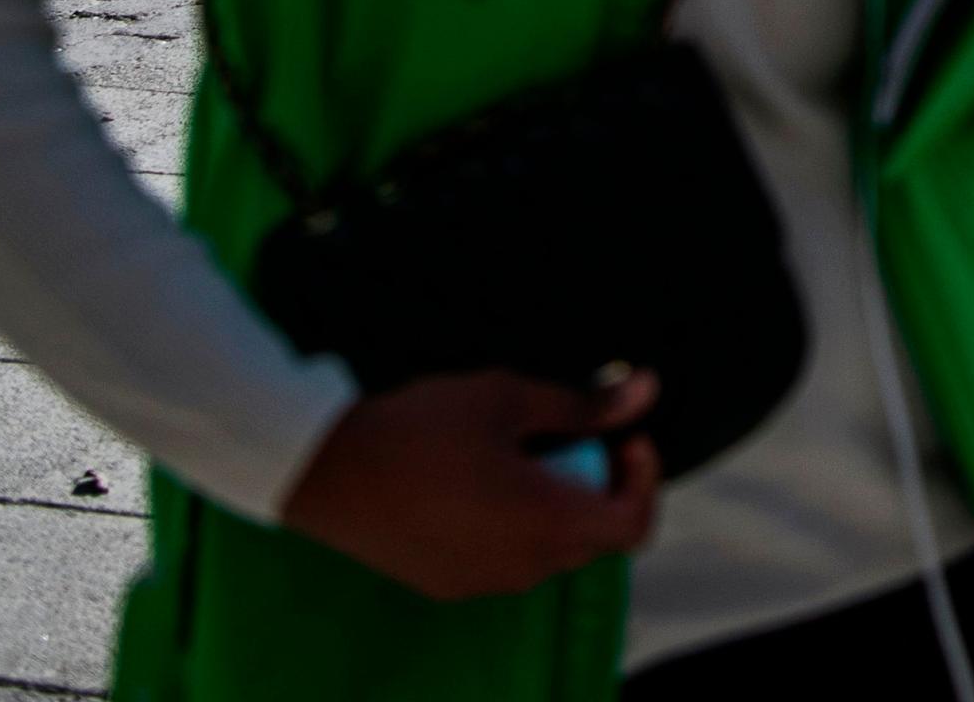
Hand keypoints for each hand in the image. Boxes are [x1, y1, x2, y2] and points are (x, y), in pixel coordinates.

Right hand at [278, 368, 658, 600]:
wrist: (325, 469)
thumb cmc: (422, 426)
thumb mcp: (508, 399)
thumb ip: (583, 404)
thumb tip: (647, 389)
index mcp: (549, 523)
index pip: (635, 525)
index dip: (644, 479)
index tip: (621, 436)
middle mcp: (523, 567)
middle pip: (594, 536)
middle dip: (597, 484)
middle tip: (568, 434)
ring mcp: (482, 582)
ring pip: (549, 549)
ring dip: (554, 504)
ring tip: (516, 453)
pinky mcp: (447, 583)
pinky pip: (506, 559)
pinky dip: (513, 524)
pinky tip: (477, 482)